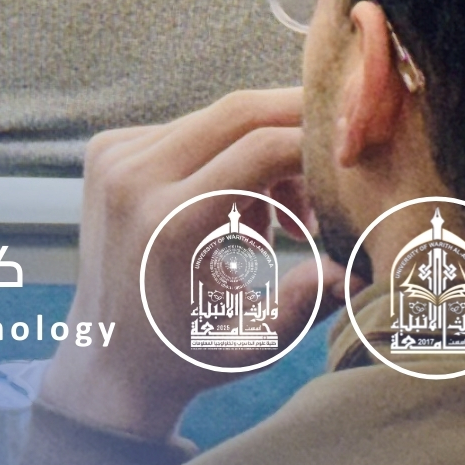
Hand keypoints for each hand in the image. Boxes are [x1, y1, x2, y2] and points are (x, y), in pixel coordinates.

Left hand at [35, 88, 323, 447]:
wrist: (105, 349)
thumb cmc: (191, 352)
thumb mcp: (255, 343)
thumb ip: (306, 304)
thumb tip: (359, 273)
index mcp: (172, 223)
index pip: (262, 148)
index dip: (317, 144)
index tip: (357, 164)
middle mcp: (135, 177)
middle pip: (239, 112)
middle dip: (299, 128)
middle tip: (339, 169)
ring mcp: (114, 155)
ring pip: (217, 119)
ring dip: (266, 155)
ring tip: (286, 227)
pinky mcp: (107, 148)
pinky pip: (189, 129)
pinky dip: (229, 157)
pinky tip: (239, 215)